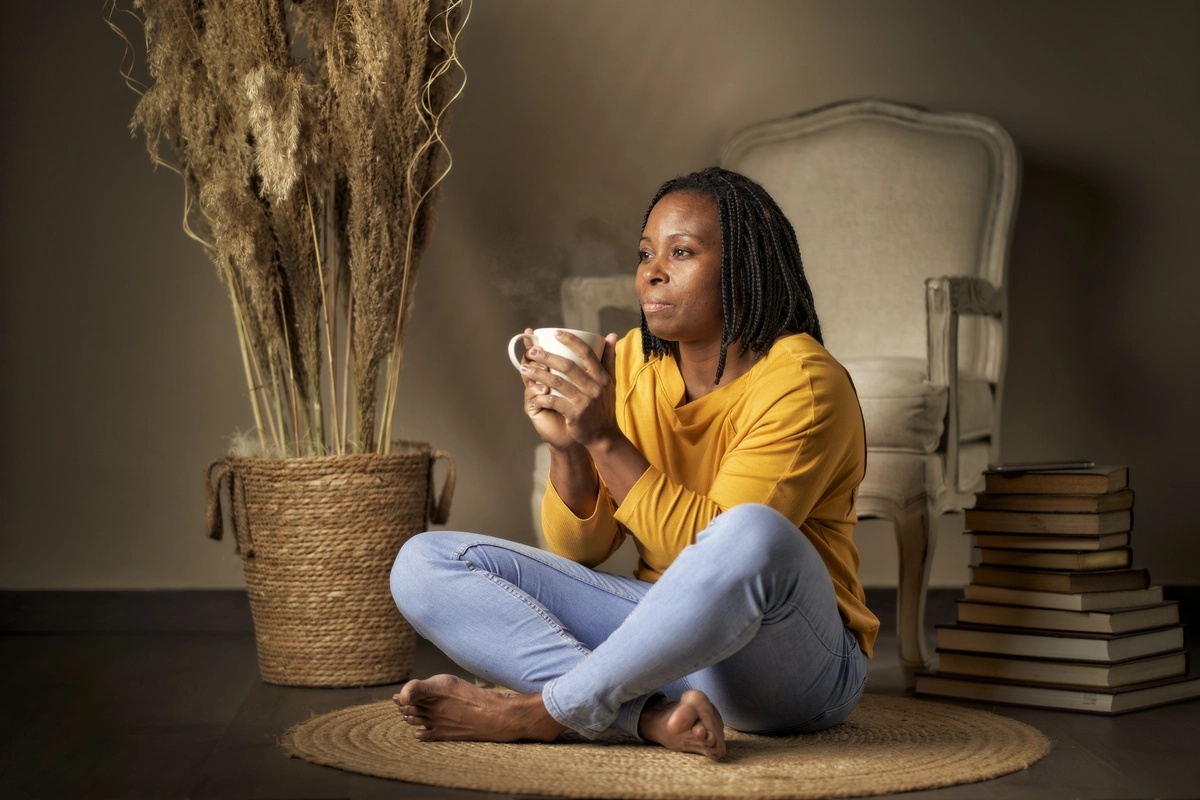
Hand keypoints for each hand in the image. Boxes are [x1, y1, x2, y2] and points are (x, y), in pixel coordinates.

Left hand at [520, 330, 619, 449]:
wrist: (604, 435)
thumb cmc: (603, 406)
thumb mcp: (609, 382)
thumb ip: (609, 358)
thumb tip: (611, 335)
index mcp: (601, 376)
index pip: (586, 353)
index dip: (571, 341)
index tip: (556, 333)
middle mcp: (594, 387)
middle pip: (567, 366)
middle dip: (546, 356)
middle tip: (532, 351)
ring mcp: (584, 401)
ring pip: (557, 382)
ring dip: (538, 374)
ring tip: (525, 368)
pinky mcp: (575, 415)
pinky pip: (554, 401)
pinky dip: (542, 396)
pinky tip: (533, 392)